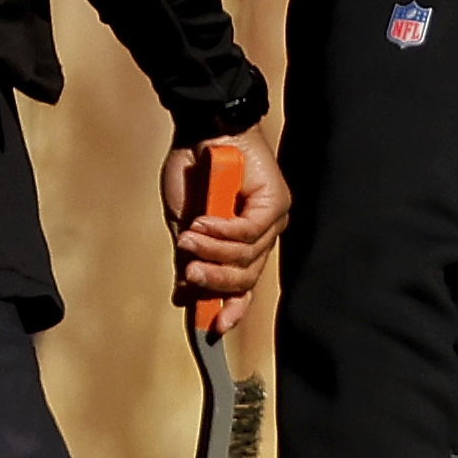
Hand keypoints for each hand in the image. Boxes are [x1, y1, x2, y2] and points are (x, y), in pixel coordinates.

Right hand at [160, 131, 288, 329]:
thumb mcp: (182, 222)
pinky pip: (248, 231)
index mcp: (242, 244)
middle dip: (214, 280)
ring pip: (247, 257)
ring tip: (189, 238)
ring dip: (213, 252)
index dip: (230, 309)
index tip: (213, 328)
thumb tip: (185, 293)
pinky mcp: (274, 202)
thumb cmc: (192, 172)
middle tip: (189, 274)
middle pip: (246, 278)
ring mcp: (272, 220)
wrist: (199, 129)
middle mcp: (262, 236)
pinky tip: (202, 224)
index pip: (243, 287)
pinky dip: (221, 231)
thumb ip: (189, 257)